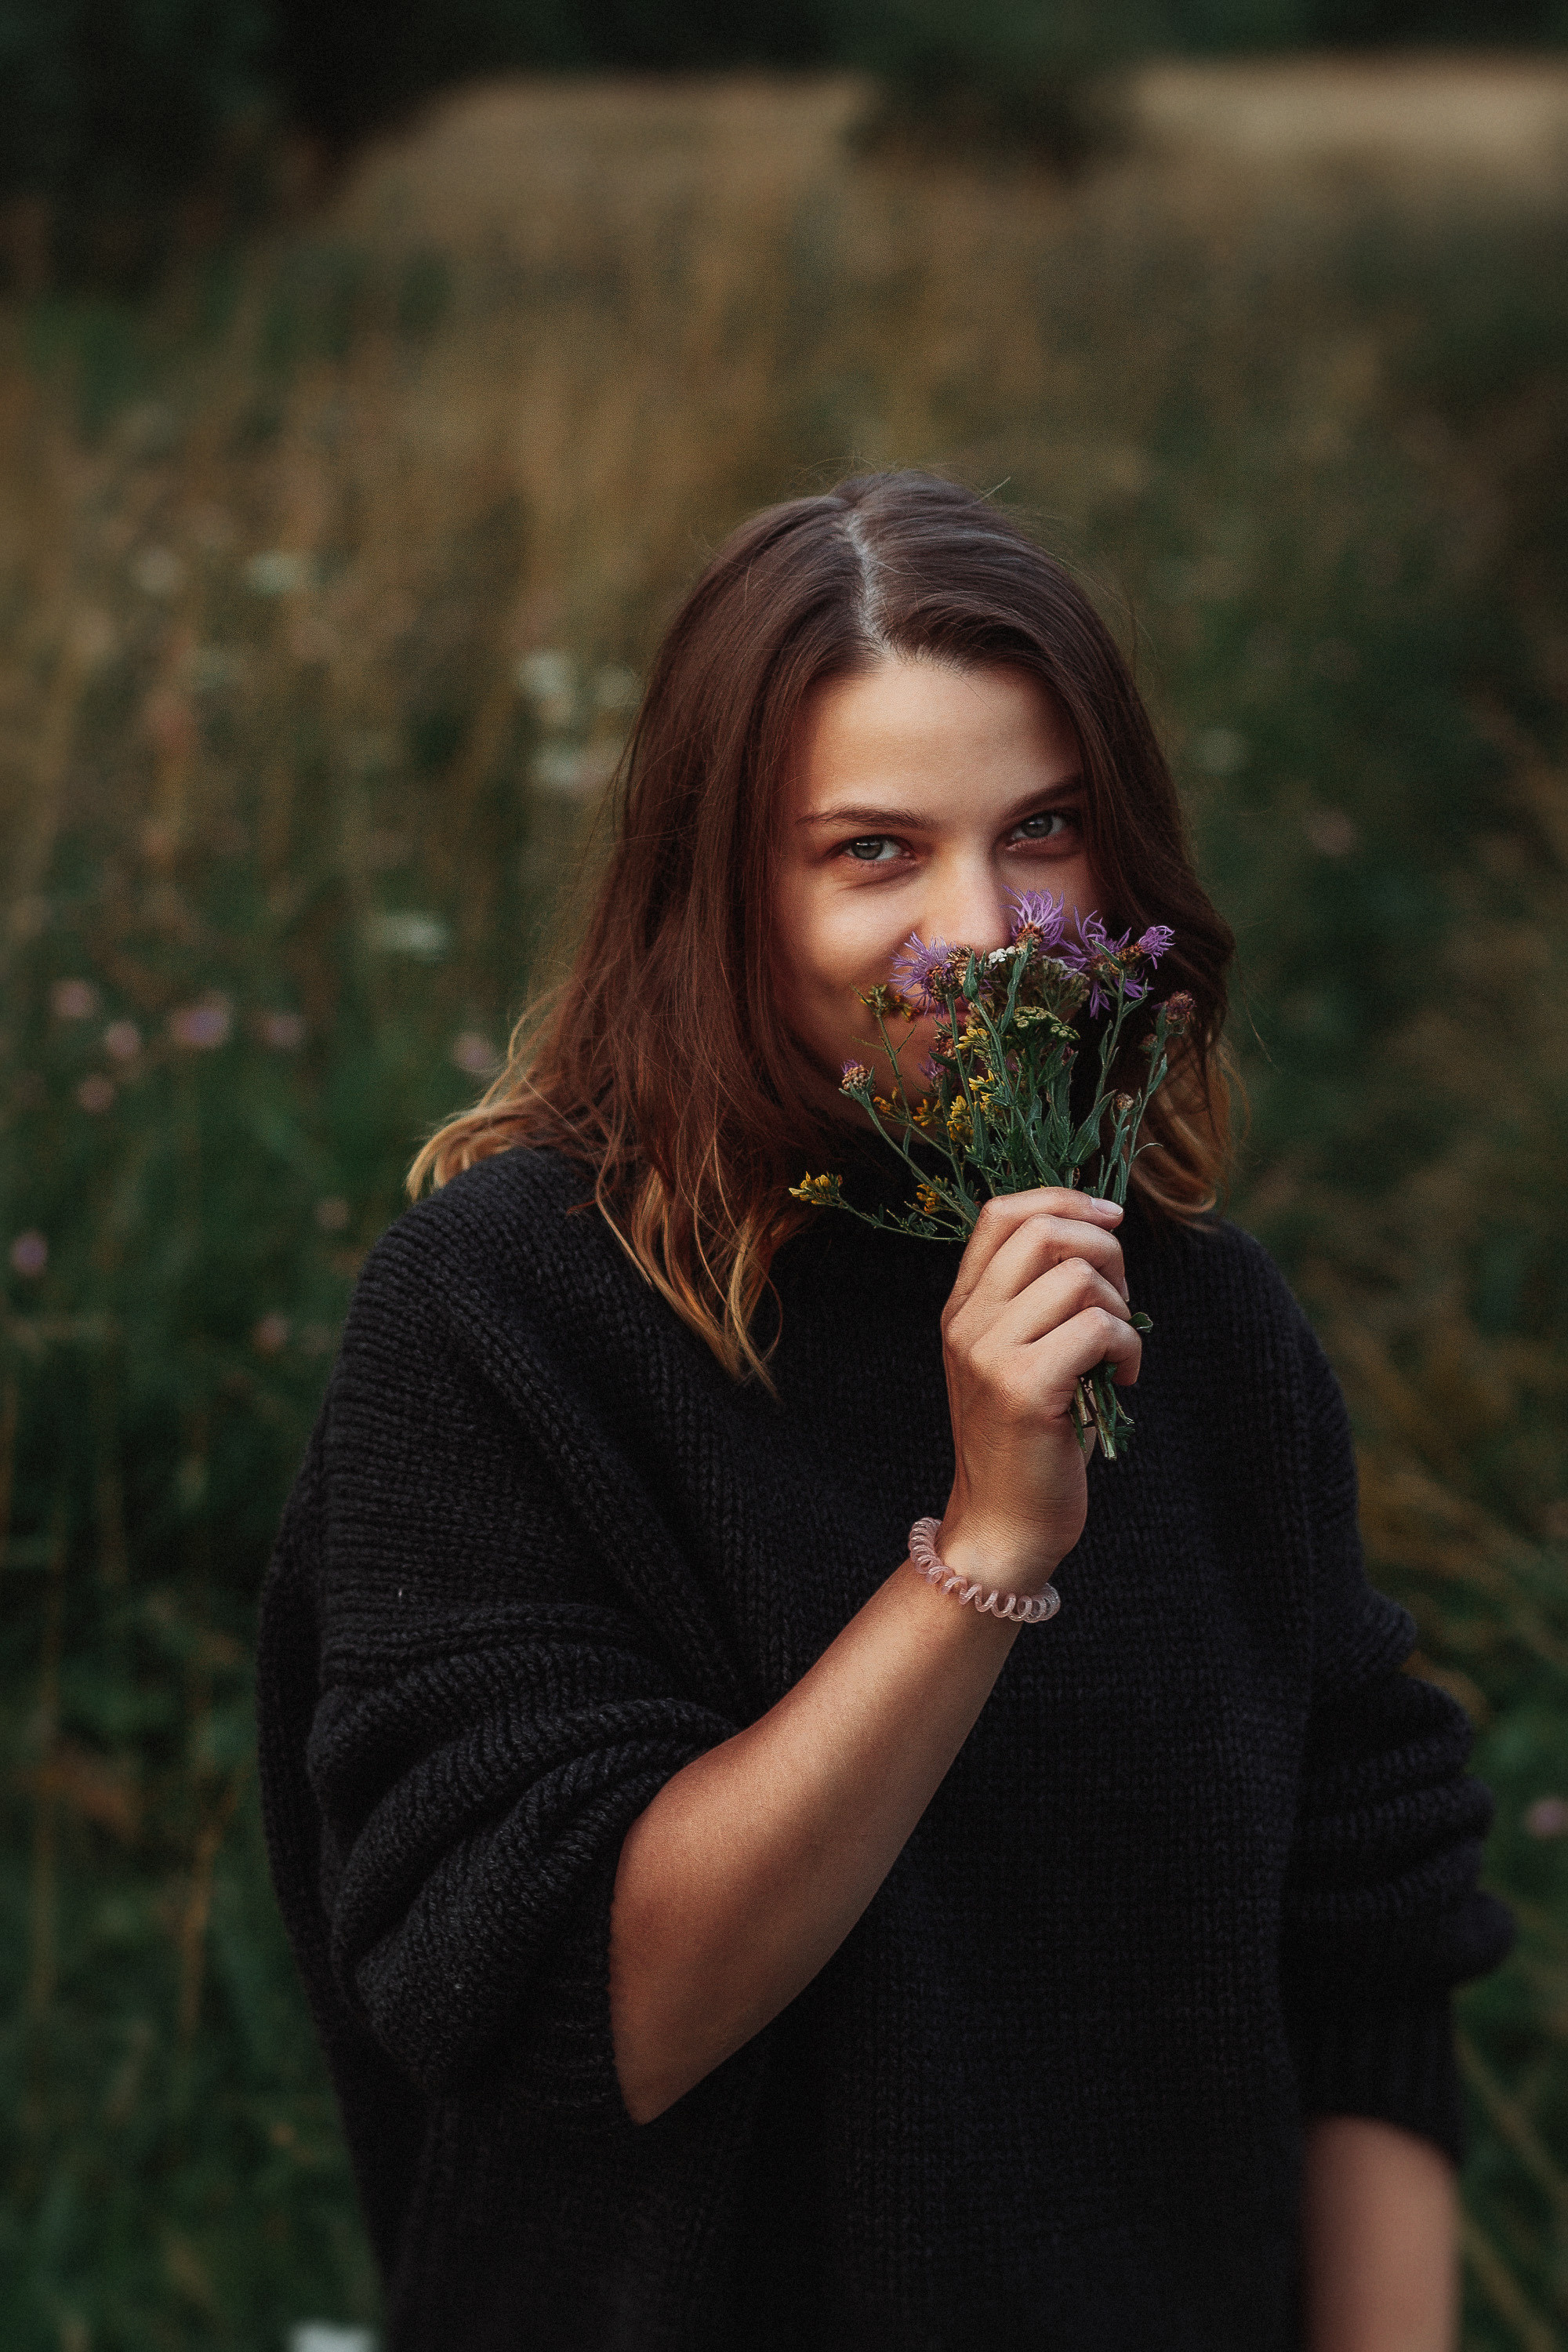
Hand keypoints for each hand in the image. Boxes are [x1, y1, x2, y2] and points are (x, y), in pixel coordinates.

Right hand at [936, 1189, 1137, 1594]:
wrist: (1003, 1527)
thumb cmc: (1030, 1441)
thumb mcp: (1021, 1357)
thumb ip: (1039, 1300)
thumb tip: (1100, 1233)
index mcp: (962, 1309)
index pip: (1002, 1213)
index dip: (1064, 1199)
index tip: (1109, 1218)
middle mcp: (967, 1324)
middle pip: (1044, 1231)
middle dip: (1105, 1251)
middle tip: (1121, 1301)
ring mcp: (989, 1355)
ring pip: (1079, 1278)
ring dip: (1121, 1309)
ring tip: (1118, 1351)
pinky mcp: (1023, 1389)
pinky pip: (1099, 1328)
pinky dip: (1129, 1347)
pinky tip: (1122, 1380)